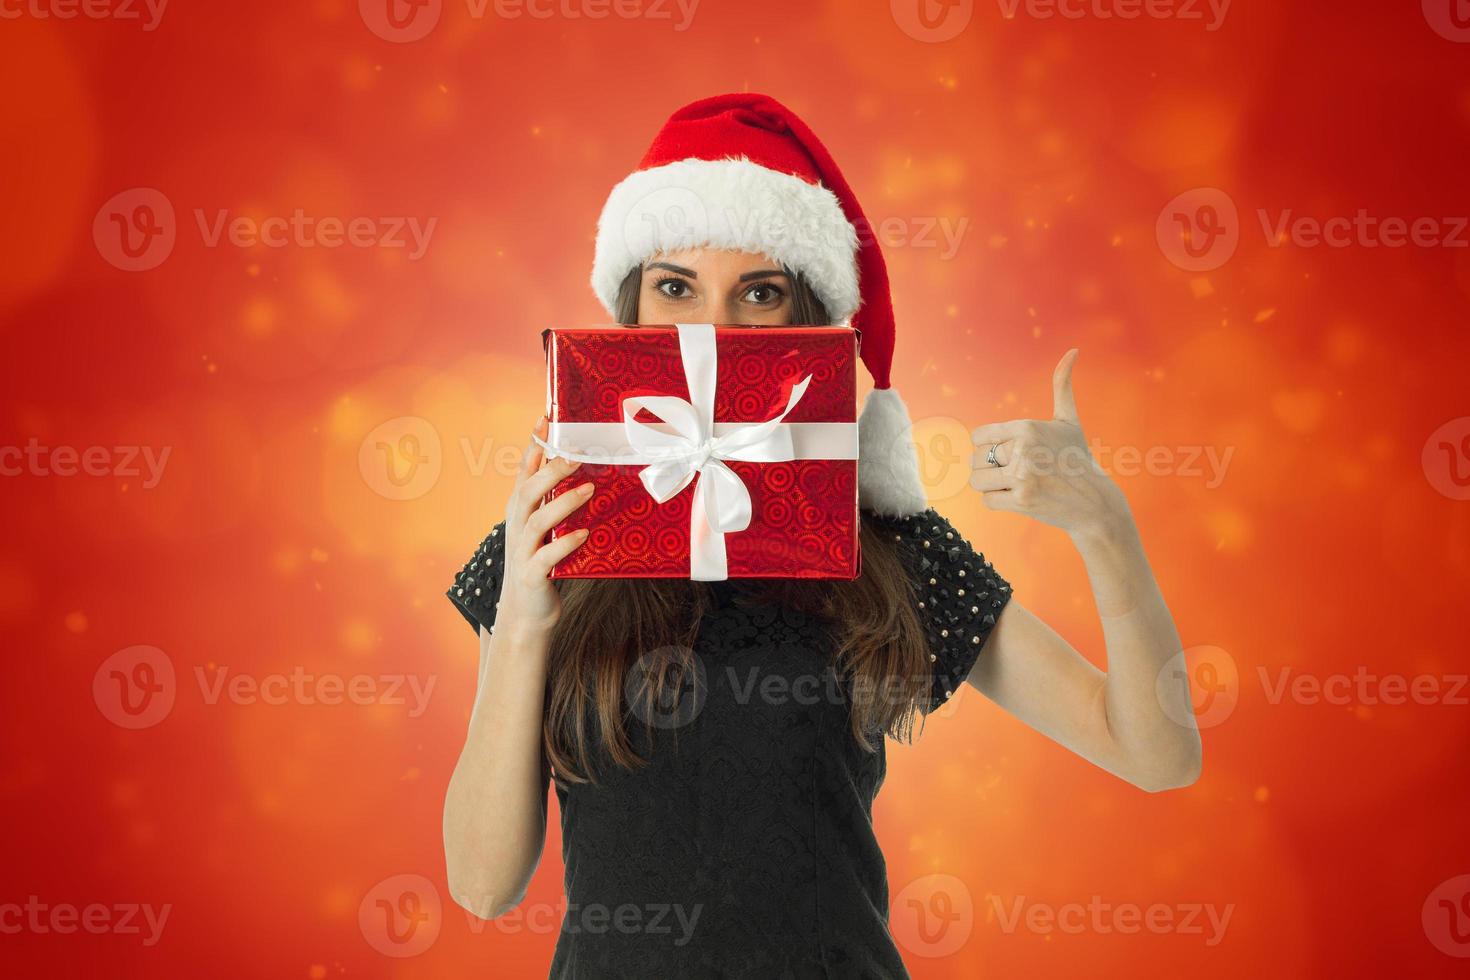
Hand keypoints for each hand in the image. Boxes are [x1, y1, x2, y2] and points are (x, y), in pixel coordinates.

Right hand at [497, 416, 594, 637]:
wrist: (527, 615)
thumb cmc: (543, 564)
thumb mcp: (547, 529)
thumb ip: (557, 503)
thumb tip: (590, 472)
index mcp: (520, 511)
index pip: (523, 471)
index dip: (533, 445)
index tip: (545, 419)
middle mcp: (517, 527)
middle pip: (527, 490)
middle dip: (550, 471)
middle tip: (577, 456)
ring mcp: (522, 551)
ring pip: (536, 520)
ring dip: (563, 503)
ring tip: (589, 490)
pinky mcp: (531, 576)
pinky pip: (545, 558)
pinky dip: (564, 545)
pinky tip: (584, 535)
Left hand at [968, 349, 1129, 536]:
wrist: (1095, 503)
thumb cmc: (1077, 458)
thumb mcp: (1069, 420)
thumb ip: (1062, 385)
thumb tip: (1073, 350)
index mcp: (1027, 427)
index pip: (978, 437)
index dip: (990, 447)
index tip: (1010, 453)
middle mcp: (1023, 448)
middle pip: (976, 459)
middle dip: (992, 469)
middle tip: (1020, 472)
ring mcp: (1023, 475)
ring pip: (977, 481)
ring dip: (992, 486)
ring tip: (1017, 484)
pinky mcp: (1023, 500)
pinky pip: (987, 501)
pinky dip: (999, 502)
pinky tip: (1021, 498)